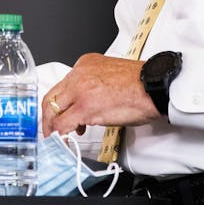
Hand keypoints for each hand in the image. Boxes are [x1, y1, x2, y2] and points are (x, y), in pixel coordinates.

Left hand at [43, 53, 159, 137]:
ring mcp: (80, 90)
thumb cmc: (141, 84)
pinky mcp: (85, 106)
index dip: (58, 104)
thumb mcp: (110, 76)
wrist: (154, 86)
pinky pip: (63, 123)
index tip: (60, 114)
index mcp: (85, 64)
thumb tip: (86, 104)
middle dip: (49, 117)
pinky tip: (64, 140)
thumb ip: (93, 86)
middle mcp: (80, 74)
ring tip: (59, 136)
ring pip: (54, 110)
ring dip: (53, 126)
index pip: (62, 86)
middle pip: (52, 98)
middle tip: (52, 129)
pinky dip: (60, 134)